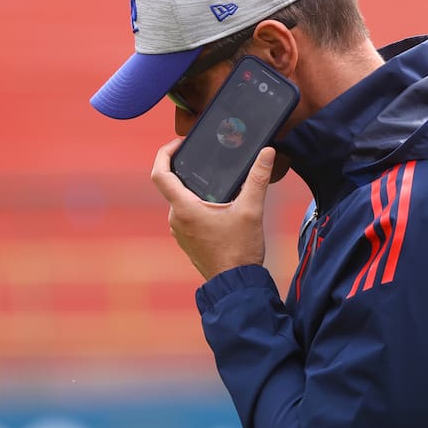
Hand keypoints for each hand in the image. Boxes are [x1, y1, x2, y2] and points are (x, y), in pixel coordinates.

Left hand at [150, 139, 275, 280]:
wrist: (236, 284)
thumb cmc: (240, 251)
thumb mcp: (252, 210)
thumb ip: (258, 179)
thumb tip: (267, 153)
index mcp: (184, 208)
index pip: (160, 173)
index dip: (165, 153)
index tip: (179, 143)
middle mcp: (176, 219)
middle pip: (173, 186)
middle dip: (190, 172)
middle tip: (208, 163)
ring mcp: (180, 232)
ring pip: (182, 202)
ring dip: (196, 192)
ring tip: (219, 186)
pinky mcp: (187, 241)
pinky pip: (187, 217)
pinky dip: (199, 207)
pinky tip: (220, 209)